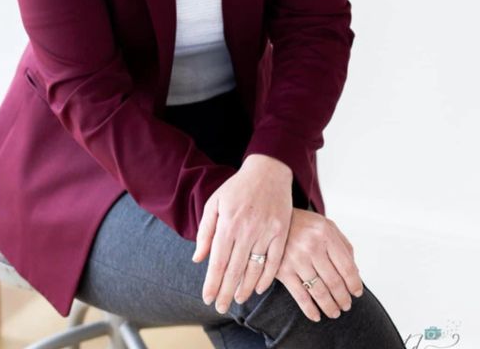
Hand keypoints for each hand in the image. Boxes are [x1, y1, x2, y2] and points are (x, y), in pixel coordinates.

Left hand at [192, 154, 293, 312]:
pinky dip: (266, 277)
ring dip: (245, 288)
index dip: (213, 283)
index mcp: (228, 223)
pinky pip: (274, 260)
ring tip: (237, 300)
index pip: (218, 261)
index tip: (207, 299)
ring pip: (254, 268)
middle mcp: (246, 229)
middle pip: (235, 269)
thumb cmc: (237, 188)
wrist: (267, 171)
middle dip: (226, 292)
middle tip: (220, 308)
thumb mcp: (215, 203)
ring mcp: (266, 231)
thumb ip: (206, 231)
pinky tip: (258, 288)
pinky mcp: (281, 231)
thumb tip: (198, 259)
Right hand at [273, 207, 363, 320]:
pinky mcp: (282, 270)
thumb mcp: (326, 225)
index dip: (354, 283)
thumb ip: (343, 245)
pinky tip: (316, 316)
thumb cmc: (304, 225)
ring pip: (319, 291)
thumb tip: (356, 273)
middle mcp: (311, 246)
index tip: (357, 293)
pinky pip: (300, 296)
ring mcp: (296, 259)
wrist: (271, 220)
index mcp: (325, 233)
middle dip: (343, 298)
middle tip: (346, 306)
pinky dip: (310, 310)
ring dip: (330, 306)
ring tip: (334, 312)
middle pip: (334, 281)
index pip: (347, 266)